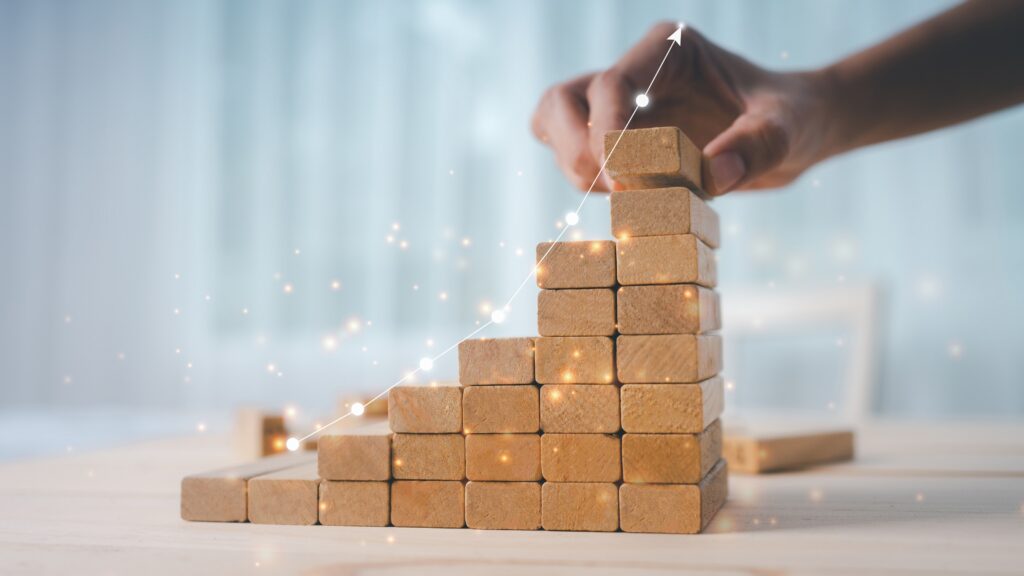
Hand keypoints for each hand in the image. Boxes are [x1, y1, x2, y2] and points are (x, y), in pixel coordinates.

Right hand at [531, 22, 835, 194]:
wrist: (794, 131)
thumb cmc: (793, 119)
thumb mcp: (790, 129)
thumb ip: (759, 146)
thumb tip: (713, 176)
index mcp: (670, 50)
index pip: (610, 83)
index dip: (605, 132)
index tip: (624, 181)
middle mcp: (636, 71)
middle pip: (563, 100)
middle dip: (575, 150)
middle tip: (615, 191)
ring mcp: (620, 104)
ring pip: (555, 125)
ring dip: (576, 169)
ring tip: (625, 200)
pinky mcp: (617, 137)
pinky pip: (574, 154)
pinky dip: (586, 182)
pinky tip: (628, 202)